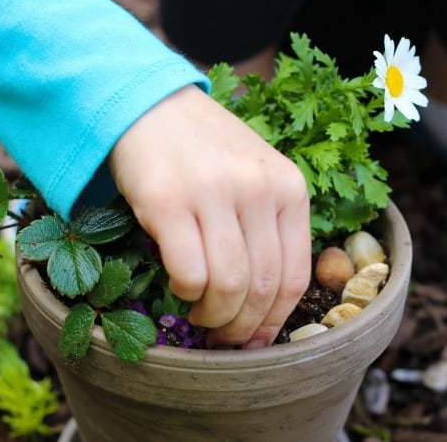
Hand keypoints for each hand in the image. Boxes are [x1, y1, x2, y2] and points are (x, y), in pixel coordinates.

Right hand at [109, 85, 310, 348]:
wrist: (151, 105)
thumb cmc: (207, 150)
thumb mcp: (257, 178)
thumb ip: (271, 228)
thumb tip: (268, 306)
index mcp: (289, 188)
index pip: (295, 276)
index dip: (276, 320)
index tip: (257, 340)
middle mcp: (258, 189)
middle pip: (262, 287)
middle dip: (243, 327)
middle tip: (224, 338)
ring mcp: (214, 193)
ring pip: (228, 286)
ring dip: (214, 316)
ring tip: (201, 314)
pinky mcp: (167, 201)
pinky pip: (188, 274)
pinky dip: (186, 293)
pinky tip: (180, 285)